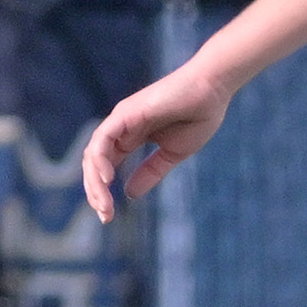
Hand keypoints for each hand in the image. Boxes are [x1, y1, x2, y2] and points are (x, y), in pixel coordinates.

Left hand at [82, 63, 234, 222]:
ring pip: (94, 154)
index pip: (107, 167)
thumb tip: (129, 194)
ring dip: (95, 181)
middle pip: (95, 164)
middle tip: (105, 216)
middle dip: (96, 192)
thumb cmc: (198, 116)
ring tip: (103, 203)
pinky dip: (100, 159)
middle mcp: (120, 129)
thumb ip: (151, 172)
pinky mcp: (125, 114)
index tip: (109, 216)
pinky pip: (103, 139)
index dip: (104, 192)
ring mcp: (120, 120)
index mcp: (131, 138)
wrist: (212, 90)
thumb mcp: (172, 154)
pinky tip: (105, 178)